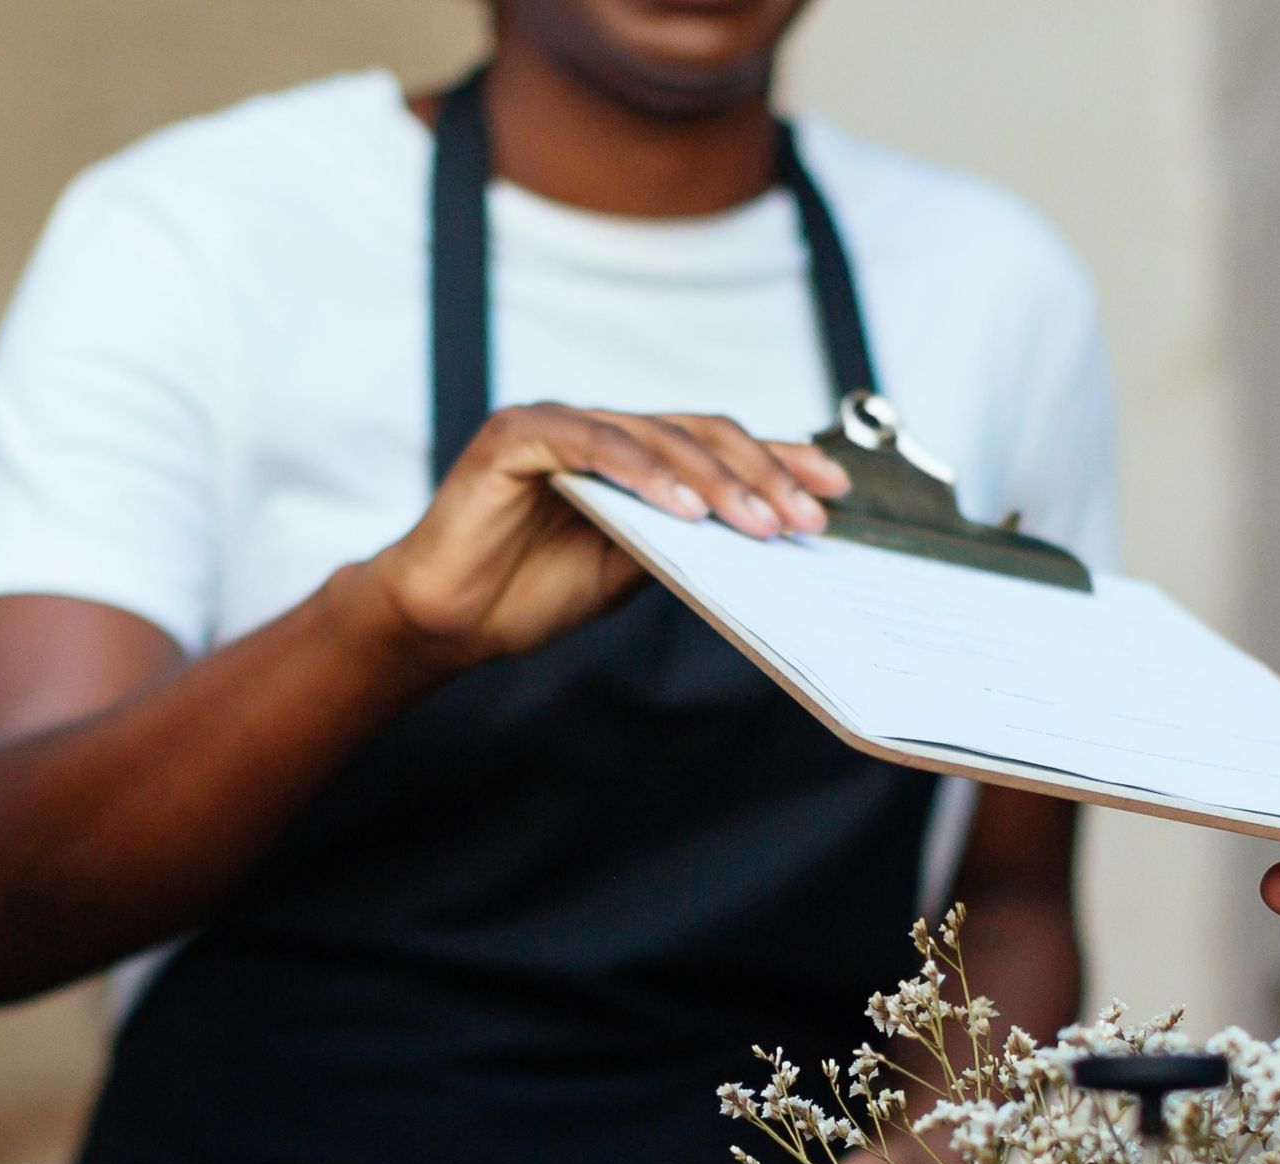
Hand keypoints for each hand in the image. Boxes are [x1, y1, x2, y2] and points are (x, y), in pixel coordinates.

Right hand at [359, 405, 850, 673]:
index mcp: (626, 456)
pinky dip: (645, 474)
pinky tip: (687, 509)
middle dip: (761, 474)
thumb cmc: (527, 595)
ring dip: (716, 480)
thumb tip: (763, 532)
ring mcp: (556, 425)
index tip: (835, 490)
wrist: (444, 622)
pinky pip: (594, 445)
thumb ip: (682, 542)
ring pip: (655, 436)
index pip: (715, 445)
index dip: (778, 461)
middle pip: (698, 433)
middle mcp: (596, 427)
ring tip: (758, 523)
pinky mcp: (516, 437)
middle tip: (805, 517)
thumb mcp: (629, 572)